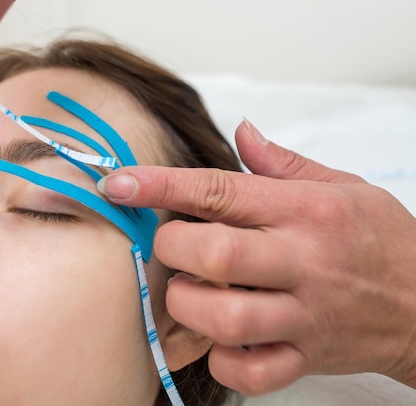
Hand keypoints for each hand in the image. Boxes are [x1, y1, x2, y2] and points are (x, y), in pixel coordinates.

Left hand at [97, 120, 415, 395]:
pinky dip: (221, 361)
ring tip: (190, 292)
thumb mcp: (343, 186)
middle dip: (172, 247)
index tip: (120, 183)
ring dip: (190, 305)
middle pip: (215, 253)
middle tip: (170, 244)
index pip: (218, 190)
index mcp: (303, 211)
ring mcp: (303, 314)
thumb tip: (241, 130)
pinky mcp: (306, 356)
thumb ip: (283, 162)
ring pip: (227, 317)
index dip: (159, 185)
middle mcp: (301, 261)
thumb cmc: (382, 240)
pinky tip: (219, 340)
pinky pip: (251, 372)